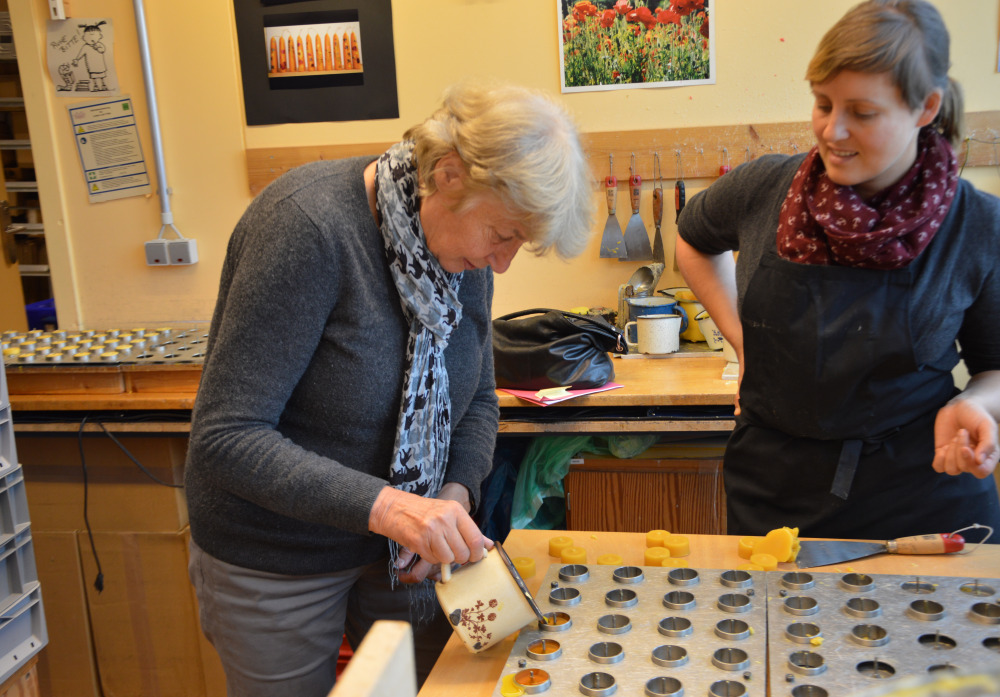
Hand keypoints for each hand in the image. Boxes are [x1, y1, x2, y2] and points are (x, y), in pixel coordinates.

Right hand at [369, 486, 490, 582]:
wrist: (394, 508)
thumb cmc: (424, 512)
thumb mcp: (449, 514)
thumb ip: (470, 530)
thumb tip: (489, 546)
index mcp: (456, 510)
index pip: (475, 539)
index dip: (476, 553)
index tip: (473, 556)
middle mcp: (445, 519)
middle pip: (463, 552)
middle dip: (459, 558)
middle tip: (452, 552)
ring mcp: (431, 530)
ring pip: (448, 559)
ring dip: (444, 559)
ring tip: (437, 548)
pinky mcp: (418, 541)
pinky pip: (433, 560)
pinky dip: (431, 558)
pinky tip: (426, 546)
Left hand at [932, 399, 998, 478]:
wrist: (960, 408)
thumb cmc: (976, 416)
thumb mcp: (987, 426)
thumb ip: (988, 443)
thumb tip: (979, 461)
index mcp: (988, 457)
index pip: (981, 472)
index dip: (971, 463)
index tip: (965, 448)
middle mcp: (973, 461)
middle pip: (965, 468)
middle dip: (960, 448)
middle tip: (962, 431)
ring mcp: (957, 459)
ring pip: (951, 470)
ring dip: (950, 453)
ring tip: (955, 437)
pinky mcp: (943, 455)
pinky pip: (939, 467)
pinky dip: (939, 459)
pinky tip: (943, 447)